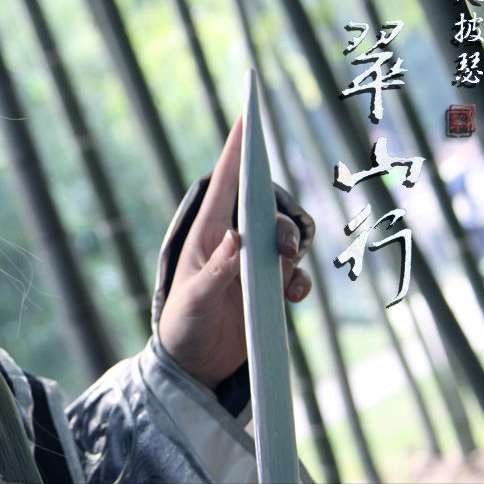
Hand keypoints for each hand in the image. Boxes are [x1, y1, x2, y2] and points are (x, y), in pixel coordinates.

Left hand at [158, 116, 311, 389]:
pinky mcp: (266, 290)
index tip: (247, 116)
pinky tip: (293, 298)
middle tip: (286, 249)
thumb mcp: (194, 302)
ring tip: (288, 277)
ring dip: (293, 251)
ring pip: (285, 240)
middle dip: (282, 222)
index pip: (224, 184)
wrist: (194, 367)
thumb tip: (237, 241)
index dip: (237, 150)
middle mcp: (231, 244)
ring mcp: (251, 266)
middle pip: (266, 212)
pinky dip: (300, 280)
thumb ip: (215, 273)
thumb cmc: (183, 327)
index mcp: (206, 236)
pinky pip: (294, 273)